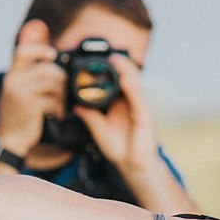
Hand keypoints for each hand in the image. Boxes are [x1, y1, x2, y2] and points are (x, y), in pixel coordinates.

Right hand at [0, 21, 64, 154]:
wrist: (8, 140)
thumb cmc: (16, 117)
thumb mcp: (15, 93)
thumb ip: (27, 79)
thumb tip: (50, 65)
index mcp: (11, 76)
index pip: (23, 51)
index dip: (40, 49)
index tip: (52, 55)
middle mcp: (14, 82)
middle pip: (46, 68)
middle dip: (60, 78)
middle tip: (63, 89)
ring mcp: (22, 93)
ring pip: (53, 84)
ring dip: (62, 95)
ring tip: (61, 104)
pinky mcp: (31, 106)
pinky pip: (54, 100)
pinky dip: (60, 108)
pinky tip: (58, 114)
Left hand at [74, 53, 159, 175]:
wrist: (132, 166)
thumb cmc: (120, 148)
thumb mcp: (99, 130)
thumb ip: (89, 117)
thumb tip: (75, 107)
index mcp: (121, 103)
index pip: (117, 81)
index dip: (111, 69)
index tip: (98, 60)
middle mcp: (131, 102)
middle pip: (127, 78)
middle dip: (119, 64)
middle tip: (107, 54)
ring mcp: (139, 107)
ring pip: (134, 84)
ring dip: (126, 70)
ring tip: (115, 60)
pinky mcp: (145, 115)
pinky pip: (138, 98)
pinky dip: (131, 87)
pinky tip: (125, 79)